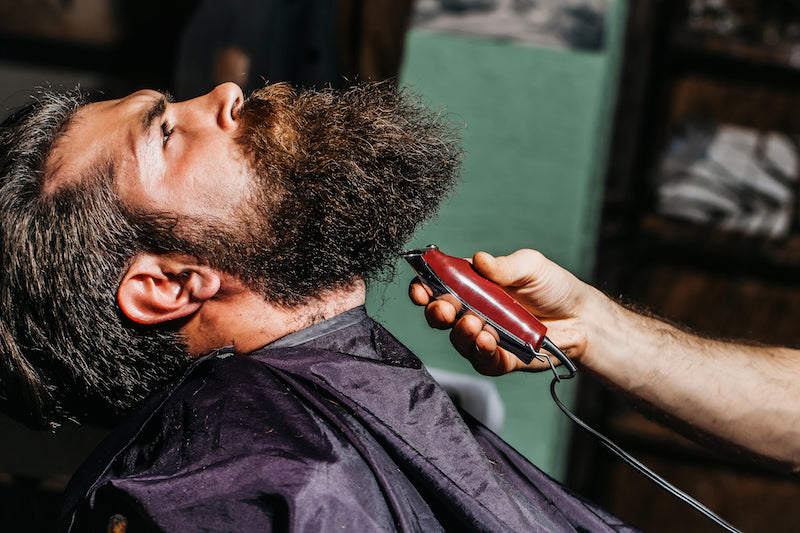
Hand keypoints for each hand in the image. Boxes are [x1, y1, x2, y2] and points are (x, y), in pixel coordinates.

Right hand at [409, 249, 590, 375]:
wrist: (580, 316)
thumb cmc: (553, 287)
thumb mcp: (530, 266)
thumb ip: (504, 265)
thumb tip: (479, 259)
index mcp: (472, 285)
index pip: (437, 286)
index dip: (423, 287)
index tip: (420, 288)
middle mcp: (472, 311)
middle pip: (439, 316)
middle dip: (435, 312)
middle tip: (445, 309)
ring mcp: (484, 336)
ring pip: (457, 340)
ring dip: (460, 332)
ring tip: (475, 324)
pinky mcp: (499, 359)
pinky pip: (481, 360)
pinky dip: (481, 351)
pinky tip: (487, 340)